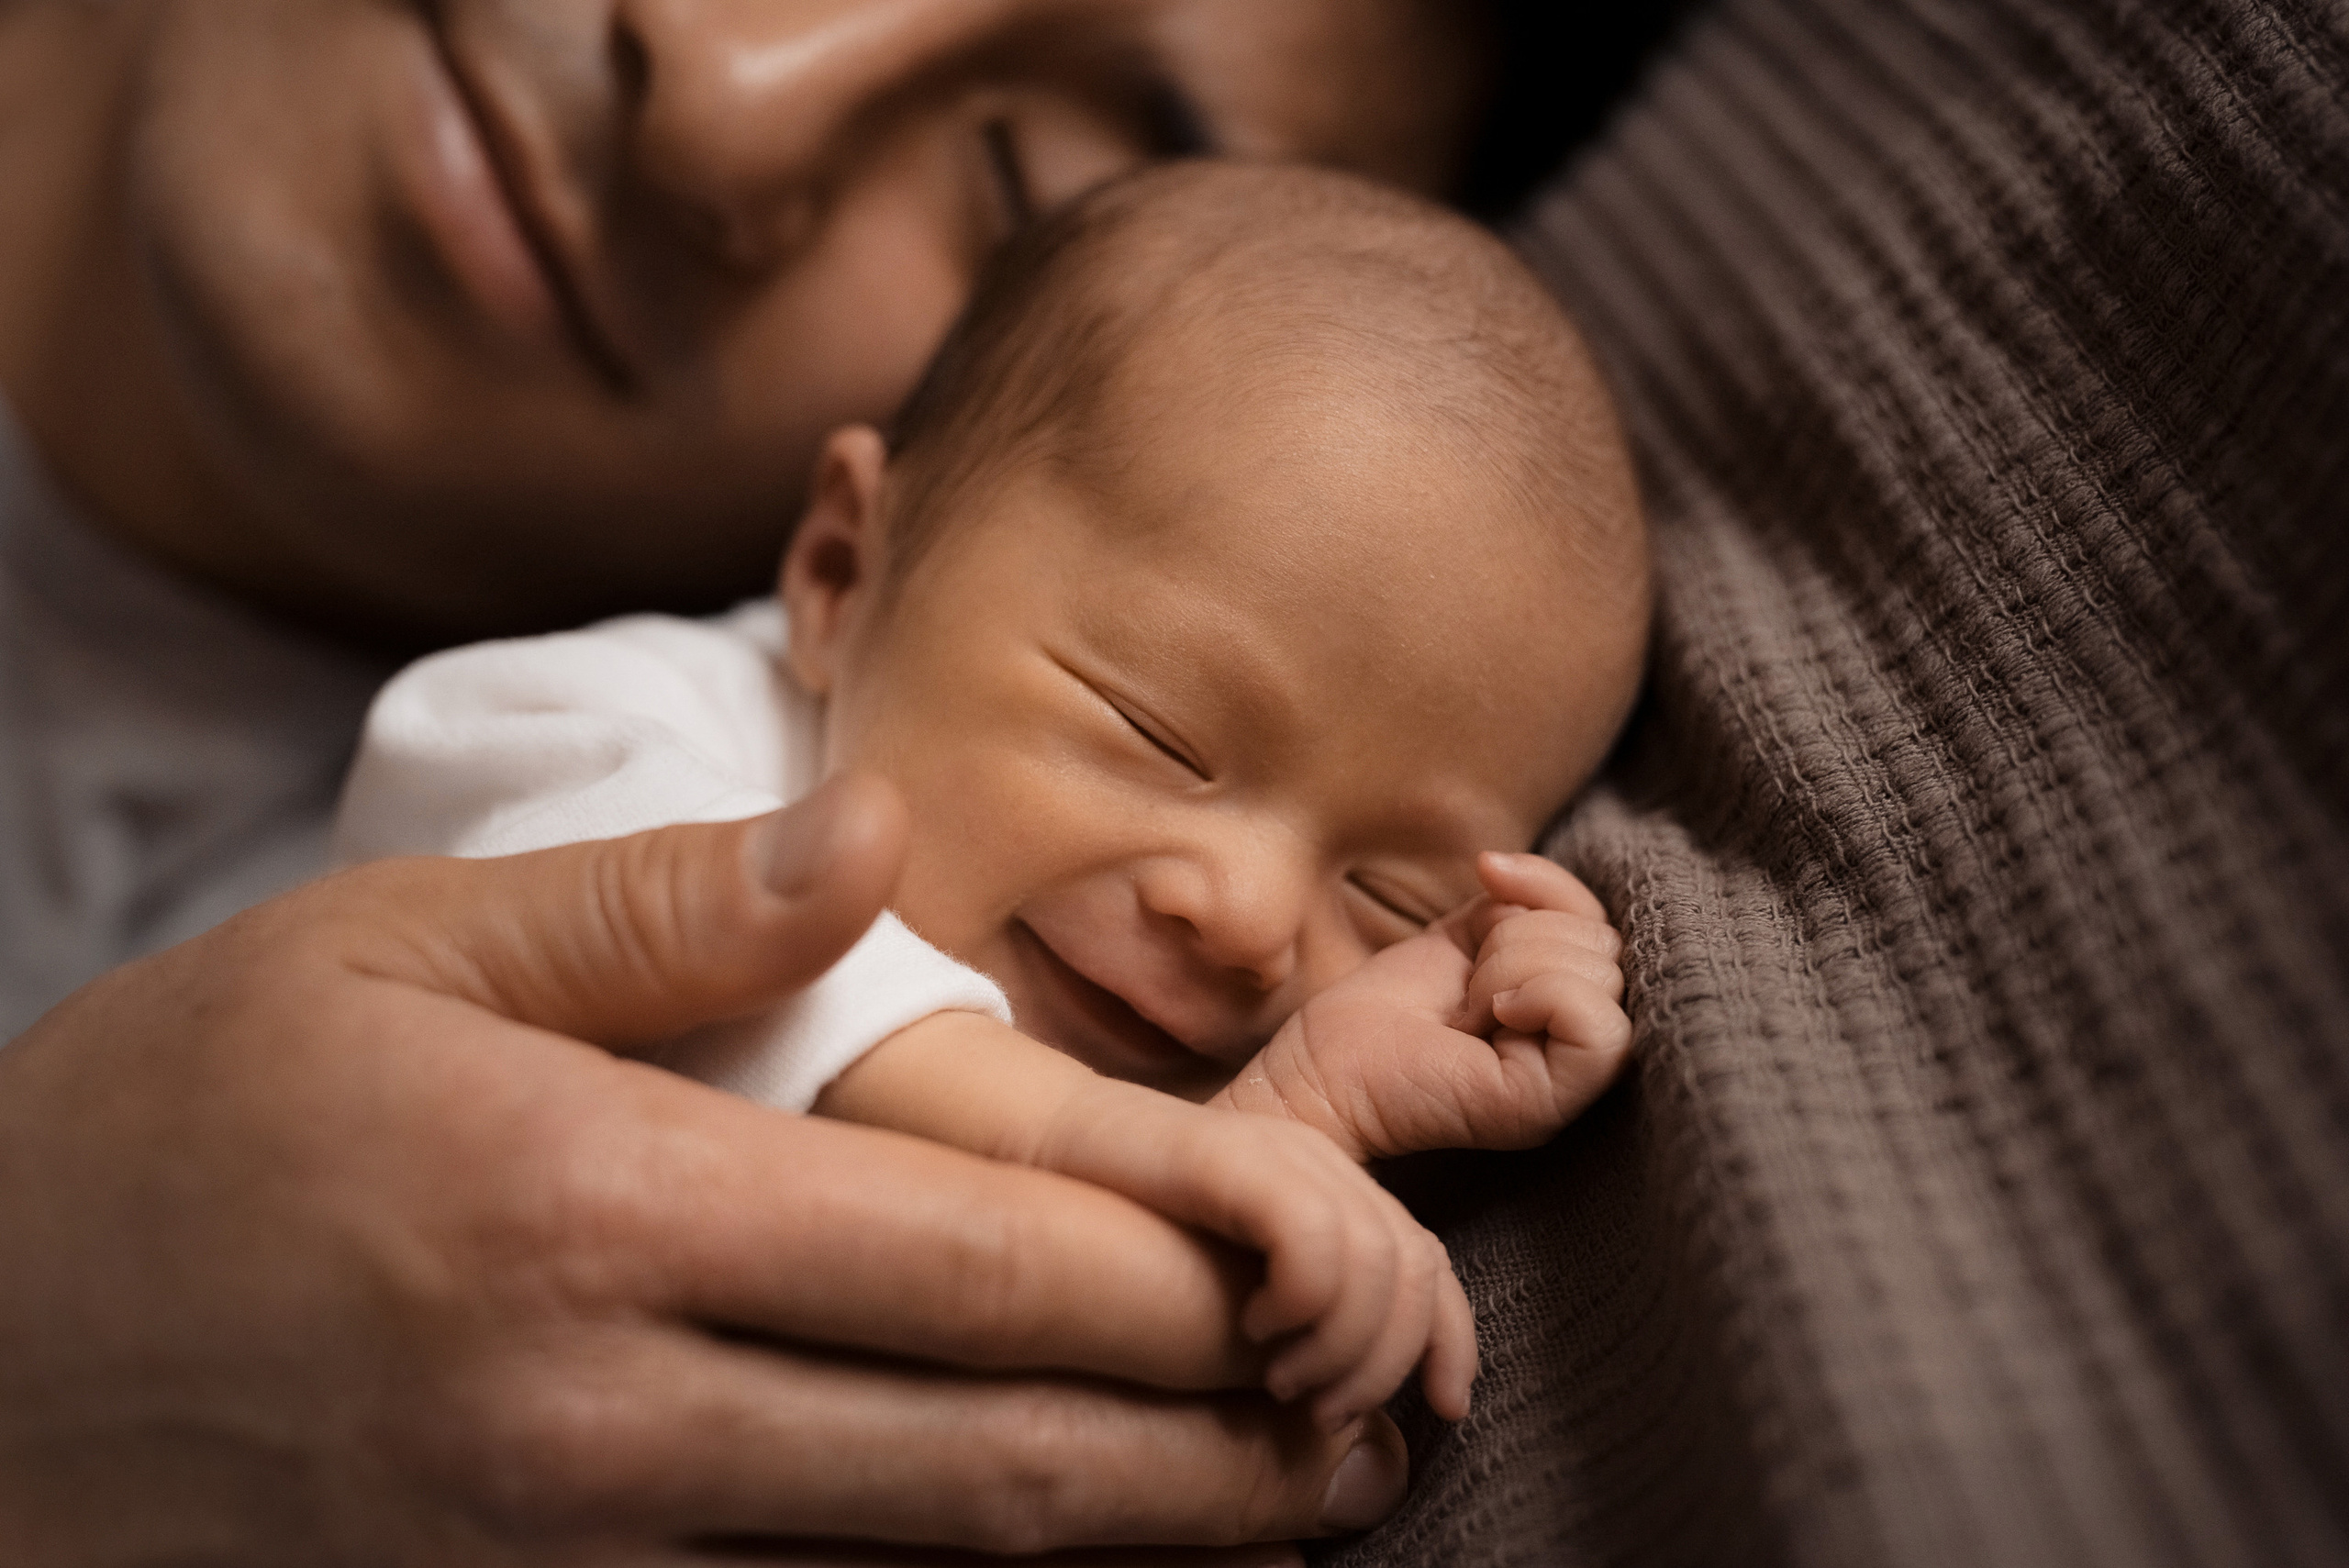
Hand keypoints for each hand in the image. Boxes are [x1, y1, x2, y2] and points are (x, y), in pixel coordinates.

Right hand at [0, 778, 1405, 1563]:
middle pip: (1000, 1453)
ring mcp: (571, 1562)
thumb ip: (662, 908)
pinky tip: (1072, 1552)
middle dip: (1222, 1449)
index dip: (1189, 1281)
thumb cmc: (182, 1128)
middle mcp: (604, 1418)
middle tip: (1380, 1419)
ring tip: (1296, 1506)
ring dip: (1137, 1546)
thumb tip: (879, 832)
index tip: (1325, 1266)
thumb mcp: (391, 950)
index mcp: (594, 1211)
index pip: (978, 1261)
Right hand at [1031, 1075, 1478, 1430]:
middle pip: (1416, 1268)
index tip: (1445, 1409)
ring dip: (1341, 1345)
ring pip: (1380, 1260)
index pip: (1429, 1263)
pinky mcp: (1237, 1157)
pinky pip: (1314, 1234)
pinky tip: (1254, 1325)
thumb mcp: (1229, 1310)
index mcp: (1329, 1196)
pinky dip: (1304, 1299)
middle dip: (1385, 1360)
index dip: (1450, 1339)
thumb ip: (1294, 1345)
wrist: (1041, 1152)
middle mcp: (1320, 1168)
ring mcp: (1282, 1157)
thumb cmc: (1124, 1243)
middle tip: (1322, 1410)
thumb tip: (1366, 1445)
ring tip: (1279, 1379)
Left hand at [1215, 852, 1631, 1161]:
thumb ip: (1516, 900)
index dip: (1547, 887)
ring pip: (1600, 978)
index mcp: (1569, 1002)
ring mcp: (1574, 1079)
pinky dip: (1544, 998)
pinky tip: (1490, 1015)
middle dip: (1518, 937)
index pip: (1602, 923)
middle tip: (1465, 986)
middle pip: (1604, 945)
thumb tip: (1498, 863)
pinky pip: (1600, 1029)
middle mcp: (1580, 1042)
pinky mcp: (1552, 1102)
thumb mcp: (1466, 932)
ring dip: (1511, 968)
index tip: (1486, 882)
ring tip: (1467, 1008)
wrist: (1331, 1066)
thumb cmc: (1391, 1008)